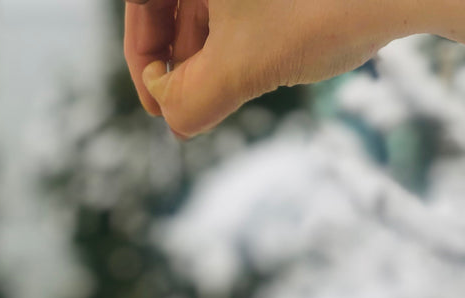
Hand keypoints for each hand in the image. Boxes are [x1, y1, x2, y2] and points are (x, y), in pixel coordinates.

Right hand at [123, 0, 464, 138]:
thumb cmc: (323, 6)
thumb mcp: (242, 68)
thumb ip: (191, 102)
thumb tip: (176, 119)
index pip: (141, 3)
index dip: (143, 60)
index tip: (162, 106)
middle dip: (179, 56)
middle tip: (191, 106)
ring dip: (211, 46)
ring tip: (230, 88)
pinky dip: (246, 26)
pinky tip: (265, 58)